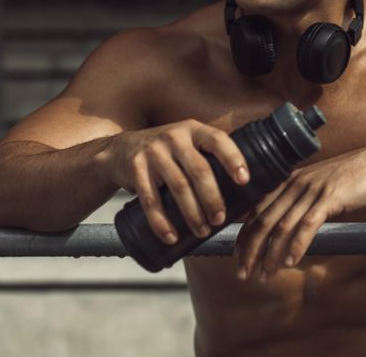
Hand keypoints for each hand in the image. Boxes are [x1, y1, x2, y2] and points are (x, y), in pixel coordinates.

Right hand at [98, 119, 250, 243]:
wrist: (120, 149)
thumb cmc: (166, 151)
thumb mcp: (187, 142)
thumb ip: (208, 156)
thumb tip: (245, 188)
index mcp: (193, 129)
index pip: (218, 140)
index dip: (234, 159)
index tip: (245, 180)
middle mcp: (174, 137)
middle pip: (199, 170)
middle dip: (213, 198)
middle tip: (220, 220)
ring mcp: (153, 153)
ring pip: (178, 187)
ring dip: (192, 214)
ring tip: (202, 231)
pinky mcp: (136, 170)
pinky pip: (150, 200)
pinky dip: (161, 222)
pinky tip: (171, 236)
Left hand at [234, 142, 365, 281]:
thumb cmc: (353, 179)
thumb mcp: (320, 187)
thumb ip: (302, 202)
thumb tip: (287, 228)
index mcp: (290, 180)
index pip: (257, 210)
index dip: (244, 236)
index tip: (237, 257)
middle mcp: (296, 183)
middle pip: (263, 220)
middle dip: (250, 251)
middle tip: (243, 273)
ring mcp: (312, 189)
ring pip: (282, 226)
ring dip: (270, 255)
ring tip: (264, 276)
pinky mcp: (330, 197)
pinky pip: (308, 225)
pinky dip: (296, 246)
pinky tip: (290, 262)